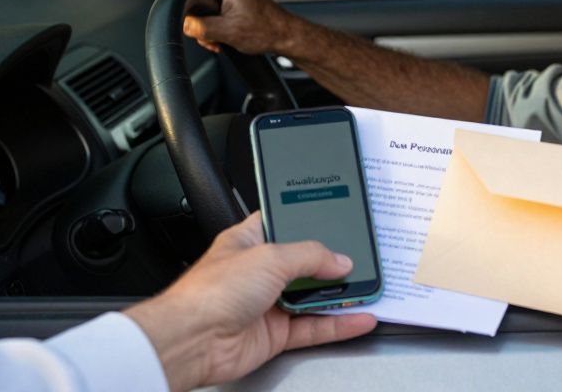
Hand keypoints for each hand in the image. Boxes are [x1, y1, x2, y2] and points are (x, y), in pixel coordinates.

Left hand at [124, 213, 376, 391]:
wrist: (191, 341)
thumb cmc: (210, 292)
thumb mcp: (269, 256)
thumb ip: (310, 255)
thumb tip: (339, 258)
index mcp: (249, 241)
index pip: (286, 224)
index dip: (311, 222)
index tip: (339, 221)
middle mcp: (258, 271)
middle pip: (305, 264)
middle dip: (332, 263)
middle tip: (362, 259)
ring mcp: (267, 304)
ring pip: (312, 297)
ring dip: (339, 295)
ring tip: (369, 289)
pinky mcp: (274, 334)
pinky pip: (313, 327)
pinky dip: (337, 324)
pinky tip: (358, 319)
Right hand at [173, 0, 299, 54]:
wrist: (284, 33)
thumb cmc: (263, 31)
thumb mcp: (226, 33)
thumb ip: (198, 27)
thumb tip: (182, 23)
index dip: (180, 3)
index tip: (191, 20)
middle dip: (195, 16)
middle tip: (210, 34)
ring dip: (205, 20)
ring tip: (219, 35)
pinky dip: (212, 17)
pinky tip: (222, 30)